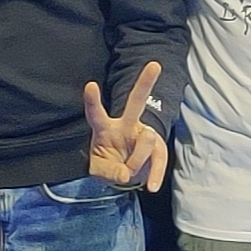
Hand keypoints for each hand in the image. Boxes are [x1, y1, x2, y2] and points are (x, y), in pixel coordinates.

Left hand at [84, 60, 167, 189]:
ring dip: (137, 161)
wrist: (125, 174)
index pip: (96, 113)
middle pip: (136, 101)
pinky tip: (151, 186)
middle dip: (145, 83)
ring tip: (128, 172)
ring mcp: (143, 135)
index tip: (91, 85)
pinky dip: (155, 175)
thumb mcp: (100, 172)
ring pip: (147, 140)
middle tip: (155, 64)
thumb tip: (125, 173)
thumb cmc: (107, 165)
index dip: (93, 101)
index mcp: (105, 128)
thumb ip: (108, 172)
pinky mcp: (157, 149)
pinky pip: (159, 160)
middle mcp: (126, 125)